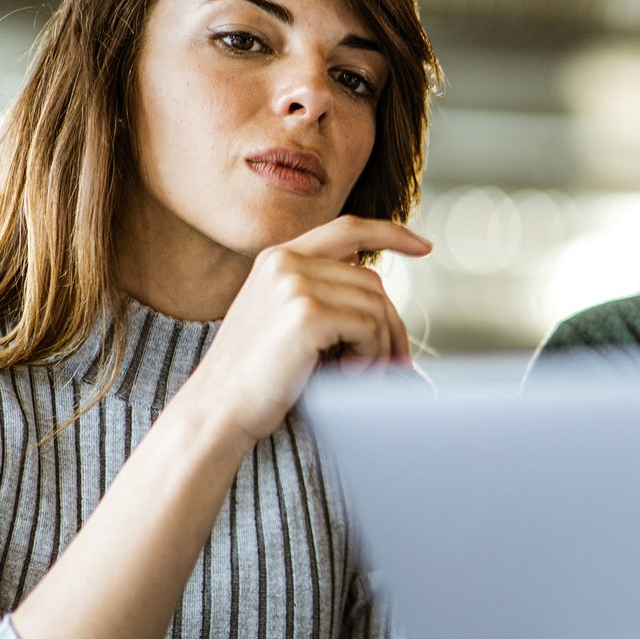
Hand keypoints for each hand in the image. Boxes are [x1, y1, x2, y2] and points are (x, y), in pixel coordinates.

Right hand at [182, 216, 430, 448]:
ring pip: (377, 306)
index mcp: (278, 258)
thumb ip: (318, 290)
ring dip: (383, 345)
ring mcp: (294, 284)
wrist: (218, 409)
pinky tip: (351, 374)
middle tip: (396, 363)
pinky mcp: (307, 314)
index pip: (346, 229)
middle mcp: (285, 262)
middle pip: (373, 282)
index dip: (389, 233)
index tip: (422, 246)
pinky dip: (372, 355)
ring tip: (366, 374)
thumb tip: (372, 276)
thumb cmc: (256, 375)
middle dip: (391, 324)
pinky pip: (369, 327)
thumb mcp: (283, 319)